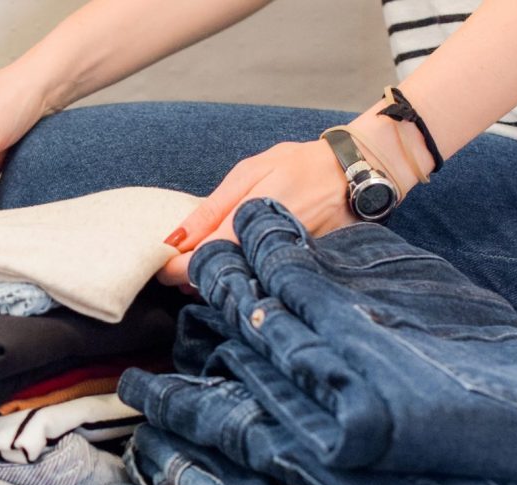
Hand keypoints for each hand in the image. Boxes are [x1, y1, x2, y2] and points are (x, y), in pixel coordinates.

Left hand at [156, 140, 356, 286]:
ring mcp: (280, 266)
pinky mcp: (294, 272)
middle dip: (191, 278)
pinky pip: (259, 283)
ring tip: (209, 259)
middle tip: (182, 262)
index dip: (172, 269)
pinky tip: (237, 264)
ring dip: (216, 278)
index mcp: (245, 225)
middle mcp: (263, 252)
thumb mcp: (248, 173)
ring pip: (237, 287)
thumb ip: (211, 209)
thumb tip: (175, 239)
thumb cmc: (299, 166)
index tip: (161, 264)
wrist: (355, 173)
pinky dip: (242, 277)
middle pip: (214, 283)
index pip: (196, 264)